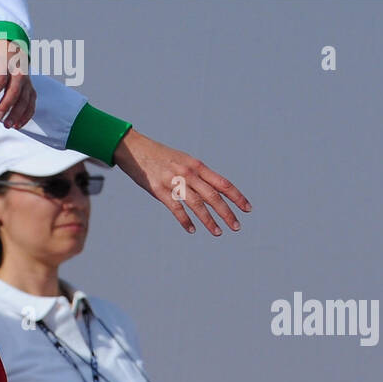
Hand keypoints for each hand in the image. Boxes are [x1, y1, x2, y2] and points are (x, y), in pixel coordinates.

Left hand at [0, 39, 35, 127]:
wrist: (12, 55)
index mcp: (5, 65)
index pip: (0, 77)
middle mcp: (18, 74)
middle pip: (15, 90)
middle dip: (6, 105)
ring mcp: (26, 83)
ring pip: (25, 99)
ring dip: (17, 114)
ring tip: (7, 125)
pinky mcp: (31, 92)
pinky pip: (31, 105)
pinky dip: (25, 116)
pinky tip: (17, 125)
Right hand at [112, 128, 250, 234]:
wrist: (135, 149)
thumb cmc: (161, 156)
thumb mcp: (184, 160)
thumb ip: (198, 175)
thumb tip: (213, 192)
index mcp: (197, 165)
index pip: (223, 183)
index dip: (237, 197)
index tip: (248, 209)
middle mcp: (188, 173)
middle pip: (213, 196)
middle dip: (227, 213)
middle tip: (237, 227)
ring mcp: (174, 181)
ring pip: (197, 204)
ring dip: (209, 220)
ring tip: (218, 232)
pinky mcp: (159, 190)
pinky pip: (176, 208)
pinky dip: (185, 221)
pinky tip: (192, 230)